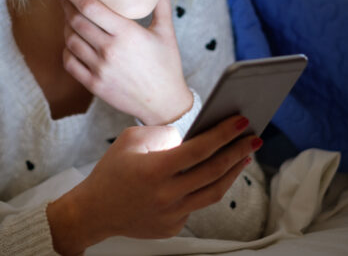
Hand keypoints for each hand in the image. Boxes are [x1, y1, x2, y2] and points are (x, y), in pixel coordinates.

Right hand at [47, 115, 261, 253]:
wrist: (93, 212)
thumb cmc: (111, 172)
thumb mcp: (130, 141)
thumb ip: (162, 134)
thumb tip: (191, 135)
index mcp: (155, 170)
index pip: (199, 149)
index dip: (224, 134)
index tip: (242, 121)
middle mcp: (166, 194)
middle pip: (214, 171)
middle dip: (238, 151)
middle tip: (253, 137)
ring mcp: (171, 214)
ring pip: (213, 192)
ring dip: (232, 172)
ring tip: (243, 156)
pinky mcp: (172, 226)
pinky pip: (196, 204)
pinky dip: (206, 188)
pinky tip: (213, 175)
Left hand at [53, 0, 191, 124]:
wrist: (165, 103)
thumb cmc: (167, 64)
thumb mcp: (166, 31)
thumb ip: (161, 3)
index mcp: (126, 33)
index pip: (90, 6)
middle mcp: (110, 50)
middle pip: (75, 20)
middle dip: (66, 4)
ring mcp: (100, 69)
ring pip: (70, 40)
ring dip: (66, 26)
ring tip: (70, 17)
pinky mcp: (94, 84)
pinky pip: (70, 62)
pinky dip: (67, 49)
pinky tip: (73, 42)